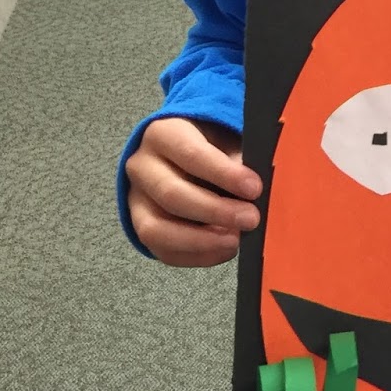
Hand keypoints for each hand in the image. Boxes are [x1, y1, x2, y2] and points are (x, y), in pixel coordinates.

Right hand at [126, 117, 260, 266]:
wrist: (182, 158)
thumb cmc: (210, 149)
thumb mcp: (225, 142)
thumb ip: (238, 161)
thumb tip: (254, 192)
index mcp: (164, 135)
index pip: (191, 154)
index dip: (224, 174)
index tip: (255, 189)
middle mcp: (142, 166)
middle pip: (171, 194)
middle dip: (215, 210)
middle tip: (251, 219)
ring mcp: (136, 201)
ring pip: (157, 229)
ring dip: (200, 241)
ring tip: (235, 241)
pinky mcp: (141, 228)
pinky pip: (162, 251)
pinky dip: (196, 256)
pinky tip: (223, 250)